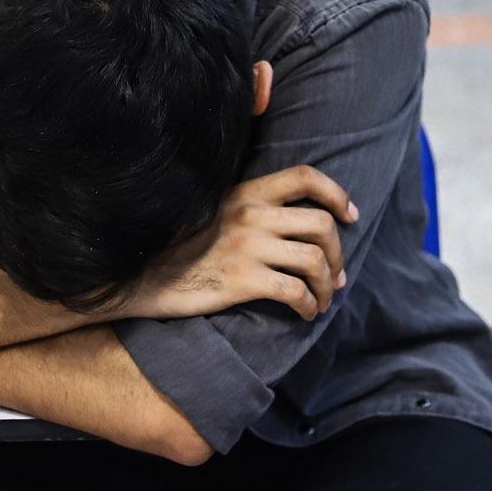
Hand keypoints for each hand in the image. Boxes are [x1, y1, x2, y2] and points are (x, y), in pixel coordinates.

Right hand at [117, 165, 357, 323]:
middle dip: (339, 252)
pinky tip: (306, 313)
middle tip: (336, 275)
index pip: (305, 177)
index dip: (336, 194)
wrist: (142, 274)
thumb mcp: (215, 212)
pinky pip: (296, 292)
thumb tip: (290, 223)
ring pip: (315, 260)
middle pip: (321, 224)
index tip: (349, 215)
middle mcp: (252, 214)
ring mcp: (248, 248)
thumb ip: (250, 209)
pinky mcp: (243, 281)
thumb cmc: (179, 246)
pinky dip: (310, 305)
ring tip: (324, 298)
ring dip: (329, 284)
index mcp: (246, 192)